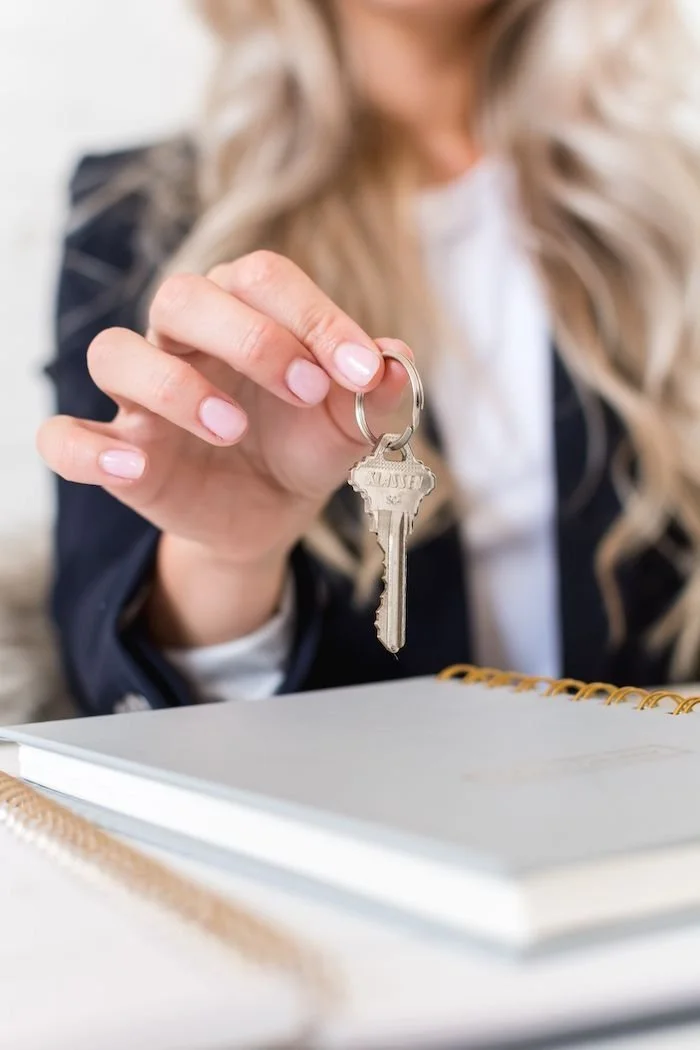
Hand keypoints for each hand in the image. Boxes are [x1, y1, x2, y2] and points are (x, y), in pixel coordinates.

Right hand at [38, 252, 409, 645]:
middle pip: (181, 296)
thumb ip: (374, 390)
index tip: (360, 370)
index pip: (262, 279)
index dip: (313, 316)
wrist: (270, 514)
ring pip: (114, 353)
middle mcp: (184, 341)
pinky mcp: (117, 453)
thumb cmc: (303, 446)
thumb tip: (397, 362)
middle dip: (248, 336)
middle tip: (306, 389)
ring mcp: (141, 397)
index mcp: (244, 313)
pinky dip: (87, 449)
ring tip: (233, 430)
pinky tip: (133, 466)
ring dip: (174, 385)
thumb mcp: (350, 422)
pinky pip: (63, 437)